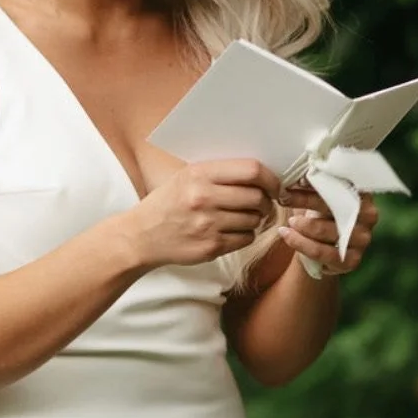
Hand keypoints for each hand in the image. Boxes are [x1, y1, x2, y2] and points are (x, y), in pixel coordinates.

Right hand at [127, 159, 280, 268]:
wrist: (142, 236)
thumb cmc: (167, 203)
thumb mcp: (186, 177)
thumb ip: (219, 173)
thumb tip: (261, 173)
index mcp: (199, 174)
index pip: (251, 170)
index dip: (271, 178)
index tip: (274, 185)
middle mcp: (204, 197)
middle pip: (258, 197)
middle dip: (266, 201)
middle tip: (262, 203)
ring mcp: (208, 224)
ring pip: (255, 220)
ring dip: (256, 219)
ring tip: (242, 217)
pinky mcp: (211, 247)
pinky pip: (246, 239)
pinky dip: (245, 235)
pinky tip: (232, 231)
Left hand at [277, 188, 378, 275]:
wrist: (323, 248)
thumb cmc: (321, 214)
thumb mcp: (319, 197)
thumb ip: (314, 184)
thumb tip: (298, 173)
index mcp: (363, 194)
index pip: (344, 184)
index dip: (320, 181)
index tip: (299, 179)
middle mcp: (368, 215)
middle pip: (333, 205)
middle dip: (304, 199)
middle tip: (283, 196)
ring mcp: (362, 239)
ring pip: (325, 230)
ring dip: (301, 225)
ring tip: (288, 220)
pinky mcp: (352, 259)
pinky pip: (321, 251)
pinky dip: (299, 243)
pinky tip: (286, 235)